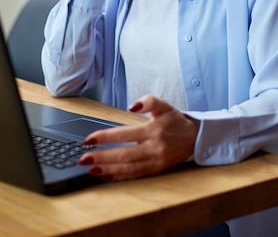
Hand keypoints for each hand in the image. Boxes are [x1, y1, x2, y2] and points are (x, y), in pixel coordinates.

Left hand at [78, 95, 199, 180]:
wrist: (194, 137)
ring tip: (90, 170)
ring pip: (128, 168)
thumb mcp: (163, 105)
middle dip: (102, 157)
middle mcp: (153, 148)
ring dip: (107, 169)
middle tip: (83, 158)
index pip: (124, 134)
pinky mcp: (156, 170)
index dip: (105, 137)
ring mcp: (155, 161)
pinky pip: (135, 175)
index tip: (88, 139)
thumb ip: (148, 101)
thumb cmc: (174, 120)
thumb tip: (132, 106)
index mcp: (153, 130)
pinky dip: (119, 177)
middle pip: (124, 155)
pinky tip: (105, 176)